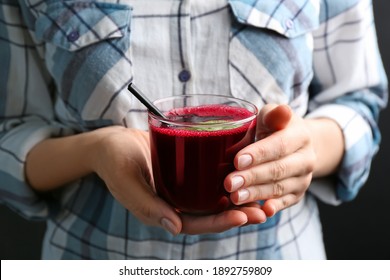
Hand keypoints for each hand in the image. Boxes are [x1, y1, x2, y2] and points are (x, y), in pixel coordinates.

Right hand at [91, 126, 266, 234]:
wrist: (111, 143)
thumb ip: (147, 205)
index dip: (218, 223)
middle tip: (261, 210)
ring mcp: (181, 189)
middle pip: (210, 214)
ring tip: (263, 196)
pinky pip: (208, 181)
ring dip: (237, 199)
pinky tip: (246, 174)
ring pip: (213, 200)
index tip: (242, 216)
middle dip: (236, 214)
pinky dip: (227, 180)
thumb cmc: (114, 160)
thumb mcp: (126, 181)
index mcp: (161, 212)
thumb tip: (175, 226)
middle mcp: (175, 204)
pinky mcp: (185, 173)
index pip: (194, 224)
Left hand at [224, 104, 316, 217]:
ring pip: (280, 188)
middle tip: (229, 183)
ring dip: (256, 194)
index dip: (259, 154)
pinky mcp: (297, 194)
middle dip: (252, 177)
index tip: (237, 160)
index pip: (279, 146)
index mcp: (300, 135)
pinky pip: (285, 202)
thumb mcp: (271, 116)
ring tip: (235, 197)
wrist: (296, 145)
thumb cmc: (274, 127)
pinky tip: (261, 212)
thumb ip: (273, 115)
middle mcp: (306, 159)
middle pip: (278, 170)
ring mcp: (303, 179)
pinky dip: (274, 207)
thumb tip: (282, 111)